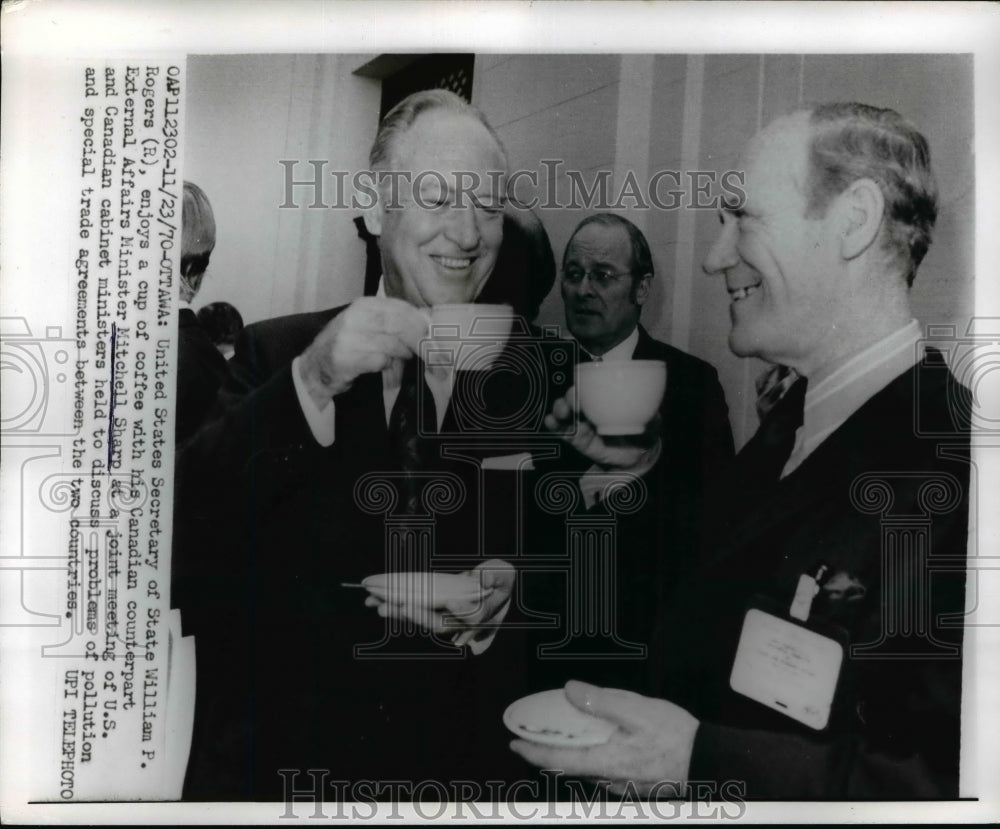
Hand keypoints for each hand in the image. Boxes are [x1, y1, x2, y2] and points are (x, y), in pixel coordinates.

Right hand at [299, 296, 428, 407]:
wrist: (316, 367)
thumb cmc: (350, 346)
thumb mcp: (370, 327)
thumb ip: (395, 324)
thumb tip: (430, 329)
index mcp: (366, 305)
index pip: (403, 309)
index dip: (424, 324)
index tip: (439, 338)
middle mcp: (357, 316)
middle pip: (401, 325)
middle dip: (422, 342)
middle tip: (435, 356)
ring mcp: (350, 336)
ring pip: (393, 344)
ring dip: (403, 356)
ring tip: (399, 362)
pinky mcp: (346, 357)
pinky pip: (380, 361)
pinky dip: (388, 367)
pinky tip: (384, 368)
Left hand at [365, 559, 515, 646]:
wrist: (491, 588)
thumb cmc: (497, 580)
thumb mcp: (501, 575)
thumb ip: (494, 576)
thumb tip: (483, 578)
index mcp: (481, 614)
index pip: (472, 617)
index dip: (462, 611)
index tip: (452, 602)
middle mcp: (461, 622)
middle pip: (439, 623)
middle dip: (419, 615)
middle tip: (404, 606)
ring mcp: (444, 618)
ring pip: (420, 619)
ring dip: (399, 612)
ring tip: (379, 606)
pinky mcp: (430, 612)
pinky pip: (411, 611)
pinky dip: (394, 606)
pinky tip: (376, 600)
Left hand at [510, 680, 698, 796]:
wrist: (709, 759)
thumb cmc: (676, 736)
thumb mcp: (636, 710)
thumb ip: (601, 702)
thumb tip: (571, 692)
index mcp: (606, 761)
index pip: (559, 761)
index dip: (533, 754)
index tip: (515, 745)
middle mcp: (611, 778)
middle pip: (571, 768)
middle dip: (549, 754)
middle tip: (533, 740)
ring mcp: (624, 784)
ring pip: (588, 771)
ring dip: (571, 756)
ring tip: (562, 738)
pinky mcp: (636, 782)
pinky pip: (605, 771)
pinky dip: (592, 757)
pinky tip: (597, 744)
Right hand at [544, 386, 661, 471]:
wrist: (641, 455)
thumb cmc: (645, 429)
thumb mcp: (652, 417)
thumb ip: (650, 409)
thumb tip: (650, 396)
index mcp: (606, 397)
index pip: (591, 386)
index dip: (583, 383)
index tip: (581, 385)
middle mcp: (592, 407)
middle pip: (575, 397)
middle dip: (569, 397)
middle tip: (572, 401)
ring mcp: (583, 423)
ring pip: (566, 412)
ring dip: (559, 410)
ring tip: (560, 413)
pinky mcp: (578, 440)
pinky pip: (564, 432)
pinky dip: (555, 426)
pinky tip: (551, 422)